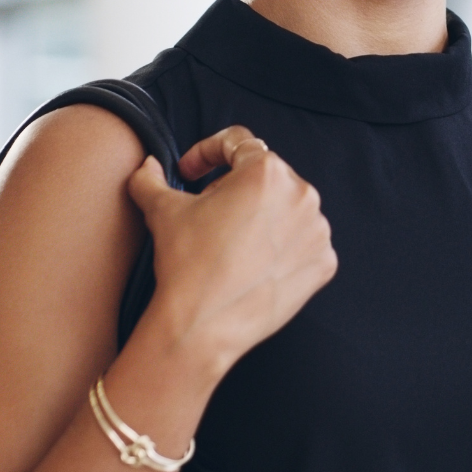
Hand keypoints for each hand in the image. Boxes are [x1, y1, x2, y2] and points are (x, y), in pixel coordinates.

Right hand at [127, 127, 337, 378]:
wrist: (202, 327)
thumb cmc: (185, 263)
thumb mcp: (162, 211)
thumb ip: (150, 178)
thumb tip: (148, 165)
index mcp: (266, 170)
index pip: (238, 143)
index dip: (206, 153)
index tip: (190, 173)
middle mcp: (302, 193)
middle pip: (265, 177)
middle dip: (235, 189)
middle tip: (208, 213)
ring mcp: (317, 230)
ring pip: (286, 208)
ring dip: (262, 217)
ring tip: (232, 242)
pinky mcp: (324, 262)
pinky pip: (303, 243)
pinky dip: (282, 248)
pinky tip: (254, 264)